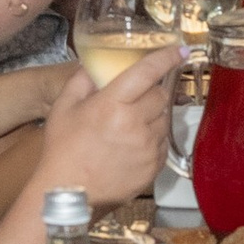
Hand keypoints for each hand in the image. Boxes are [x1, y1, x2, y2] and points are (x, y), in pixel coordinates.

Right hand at [35, 43, 179, 206]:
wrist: (68, 194)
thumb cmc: (63, 150)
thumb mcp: (63, 108)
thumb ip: (81, 81)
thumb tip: (96, 65)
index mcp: (112, 105)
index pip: (147, 72)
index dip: (166, 57)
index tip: (179, 50)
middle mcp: (135, 124)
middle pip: (161, 96)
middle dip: (151, 93)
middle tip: (133, 100)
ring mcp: (148, 147)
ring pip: (164, 119)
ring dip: (152, 116)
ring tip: (129, 126)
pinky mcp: (154, 166)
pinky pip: (162, 142)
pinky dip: (152, 138)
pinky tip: (132, 144)